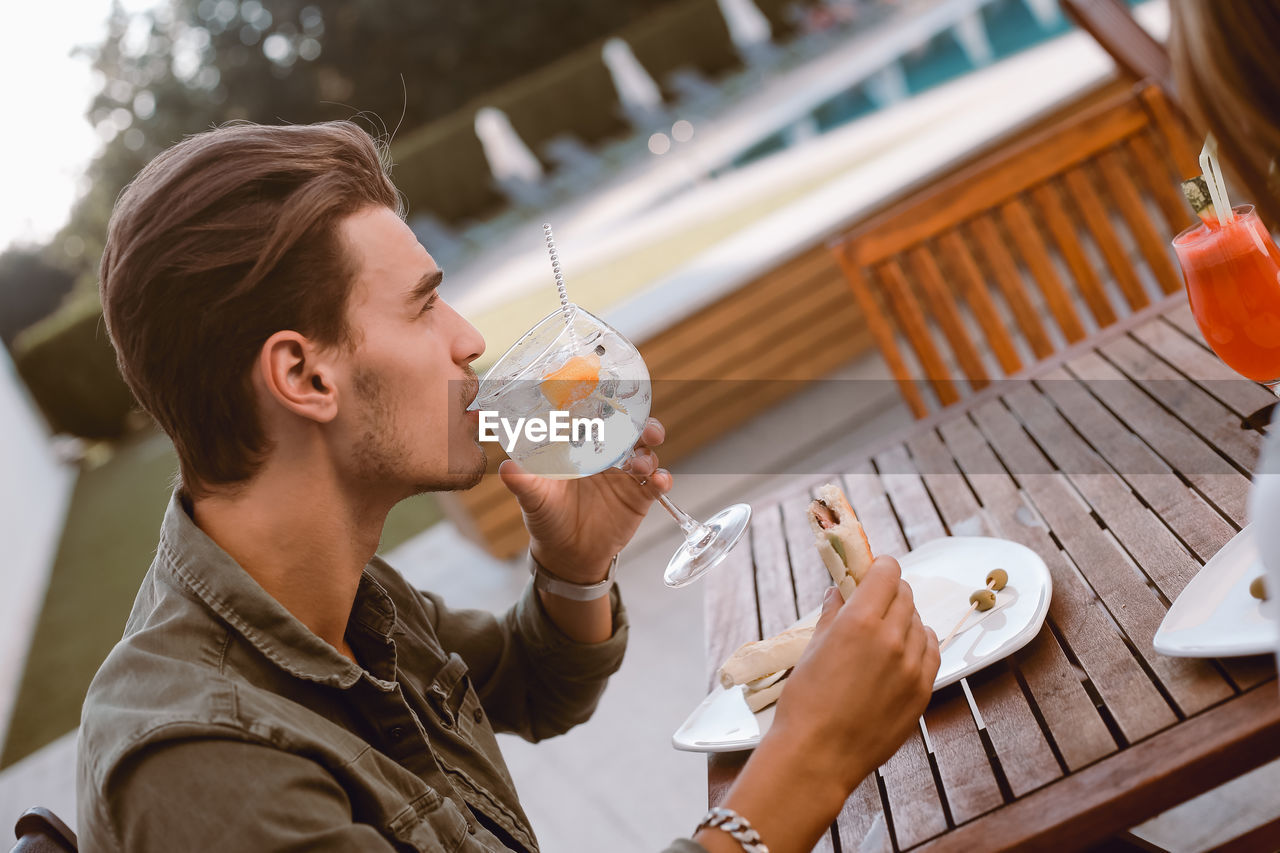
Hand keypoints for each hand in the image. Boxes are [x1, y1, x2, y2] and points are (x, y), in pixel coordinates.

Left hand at [498, 418, 672, 582]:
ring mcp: (625, 476)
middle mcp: (606, 457)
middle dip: (643, 426)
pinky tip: (660, 481)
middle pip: (631, 432)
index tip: (612, 397)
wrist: (566, 554)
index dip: (607, 406)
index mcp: (581, 448)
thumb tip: (505, 468)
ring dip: (649, 454)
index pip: (598, 419)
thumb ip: (523, 482)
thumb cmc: (547, 517)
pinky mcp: (638, 498)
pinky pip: (656, 485)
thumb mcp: (533, 498)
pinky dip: (662, 480)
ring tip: (641, 465)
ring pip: (646, 454)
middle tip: (645, 428)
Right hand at [704, 556, 939, 852]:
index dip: (879, 568)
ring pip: (920, 623)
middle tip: (875, 601)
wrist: (819, 755)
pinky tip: (904, 651)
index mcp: (860, 621)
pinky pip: (931, 652)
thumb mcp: (812, 649)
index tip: (872, 572)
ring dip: (905, 619)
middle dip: (890, 592)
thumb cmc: (806, 702)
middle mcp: (893, 638)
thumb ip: (832, 614)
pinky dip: (920, 644)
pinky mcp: (922, 691)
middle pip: (905, 595)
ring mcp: (912, 666)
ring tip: (885, 633)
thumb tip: (839, 591)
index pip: (887, 573)